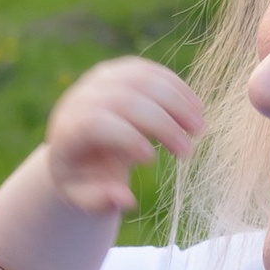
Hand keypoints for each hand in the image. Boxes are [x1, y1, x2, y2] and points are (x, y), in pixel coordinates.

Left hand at [43, 56, 204, 217]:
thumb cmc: (83, 175)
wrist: (78, 144)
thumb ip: (99, 199)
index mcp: (70, 127)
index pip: (97, 124)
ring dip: (177, 102)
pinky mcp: (122, 70)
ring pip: (144, 80)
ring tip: (200, 128)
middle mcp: (84, 96)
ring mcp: (103, 78)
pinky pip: (152, 72)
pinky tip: (196, 108)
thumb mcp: (83, 195)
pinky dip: (178, 88)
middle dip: (162, 124)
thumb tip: (125, 199)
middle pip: (126, 100)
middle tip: (188, 151)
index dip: (126, 138)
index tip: (152, 161)